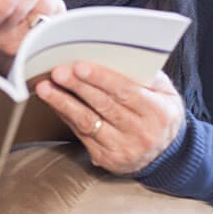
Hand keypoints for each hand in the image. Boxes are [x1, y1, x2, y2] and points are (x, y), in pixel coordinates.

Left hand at [35, 64, 184, 174]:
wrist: (166, 154)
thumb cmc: (160, 114)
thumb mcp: (165, 93)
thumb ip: (144, 75)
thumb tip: (115, 54)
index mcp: (157, 112)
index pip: (126, 92)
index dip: (101, 78)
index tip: (80, 66)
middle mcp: (141, 133)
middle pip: (103, 106)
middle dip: (77, 87)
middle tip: (57, 72)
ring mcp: (122, 149)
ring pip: (87, 122)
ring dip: (63, 103)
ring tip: (45, 88)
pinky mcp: (106, 159)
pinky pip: (81, 134)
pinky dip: (65, 116)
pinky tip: (54, 102)